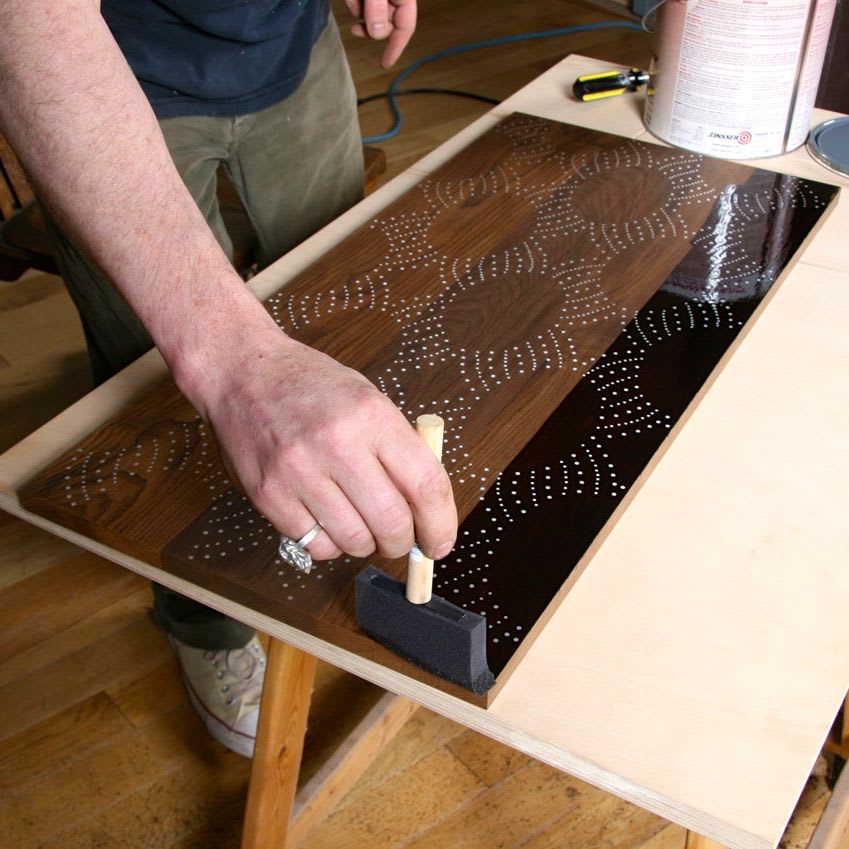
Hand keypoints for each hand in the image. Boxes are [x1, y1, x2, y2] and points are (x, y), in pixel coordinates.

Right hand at [195, 329, 456, 562]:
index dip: (440, 524)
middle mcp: (336, 445)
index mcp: (371, 416)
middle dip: (404, 543)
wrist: (242, 372)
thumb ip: (399, 449)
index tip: (440, 542)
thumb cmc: (311, 386)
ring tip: (360, 524)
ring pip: (354, 541)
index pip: (425, 485)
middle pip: (392, 523)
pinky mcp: (268, 495)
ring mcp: (298, 472)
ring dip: (366, 544)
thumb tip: (427, 510)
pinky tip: (326, 520)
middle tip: (400, 540)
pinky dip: (330, 544)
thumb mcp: (368, 399)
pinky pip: (315, 545)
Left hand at [342, 0, 416, 67]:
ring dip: (357, 9)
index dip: (396, 47)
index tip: (385, 64)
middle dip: (368, 27)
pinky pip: (359, 2)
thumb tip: (377, 33)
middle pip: (386, 21)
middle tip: (354, 30)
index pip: (405, 27)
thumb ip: (377, 8)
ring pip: (368, 12)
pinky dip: (352, 0)